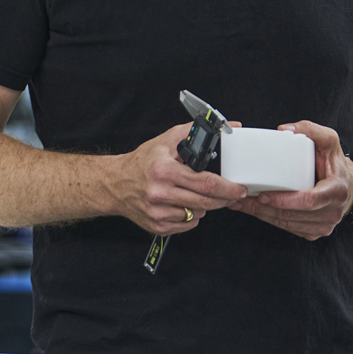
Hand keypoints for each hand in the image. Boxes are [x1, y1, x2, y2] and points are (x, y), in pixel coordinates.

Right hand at [109, 123, 247, 234]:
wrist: (114, 184)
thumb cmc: (141, 162)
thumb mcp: (165, 141)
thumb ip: (193, 132)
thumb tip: (224, 127)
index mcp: (164, 171)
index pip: (204, 183)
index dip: (227, 188)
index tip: (239, 188)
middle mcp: (160, 194)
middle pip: (205, 203)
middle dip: (224, 199)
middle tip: (231, 194)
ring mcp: (158, 213)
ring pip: (197, 215)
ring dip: (205, 206)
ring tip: (197, 194)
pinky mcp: (156, 226)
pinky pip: (185, 225)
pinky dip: (191, 216)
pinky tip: (184, 204)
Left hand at [229, 120, 352, 239]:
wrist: (347, 183)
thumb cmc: (335, 164)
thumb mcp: (328, 140)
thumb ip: (309, 129)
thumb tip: (284, 130)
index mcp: (336, 191)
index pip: (309, 201)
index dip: (284, 201)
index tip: (264, 195)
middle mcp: (332, 212)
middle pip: (292, 215)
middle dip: (264, 209)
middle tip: (242, 197)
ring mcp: (324, 225)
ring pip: (287, 224)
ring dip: (262, 215)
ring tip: (242, 203)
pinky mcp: (315, 231)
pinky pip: (289, 228)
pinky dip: (270, 220)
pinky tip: (256, 211)